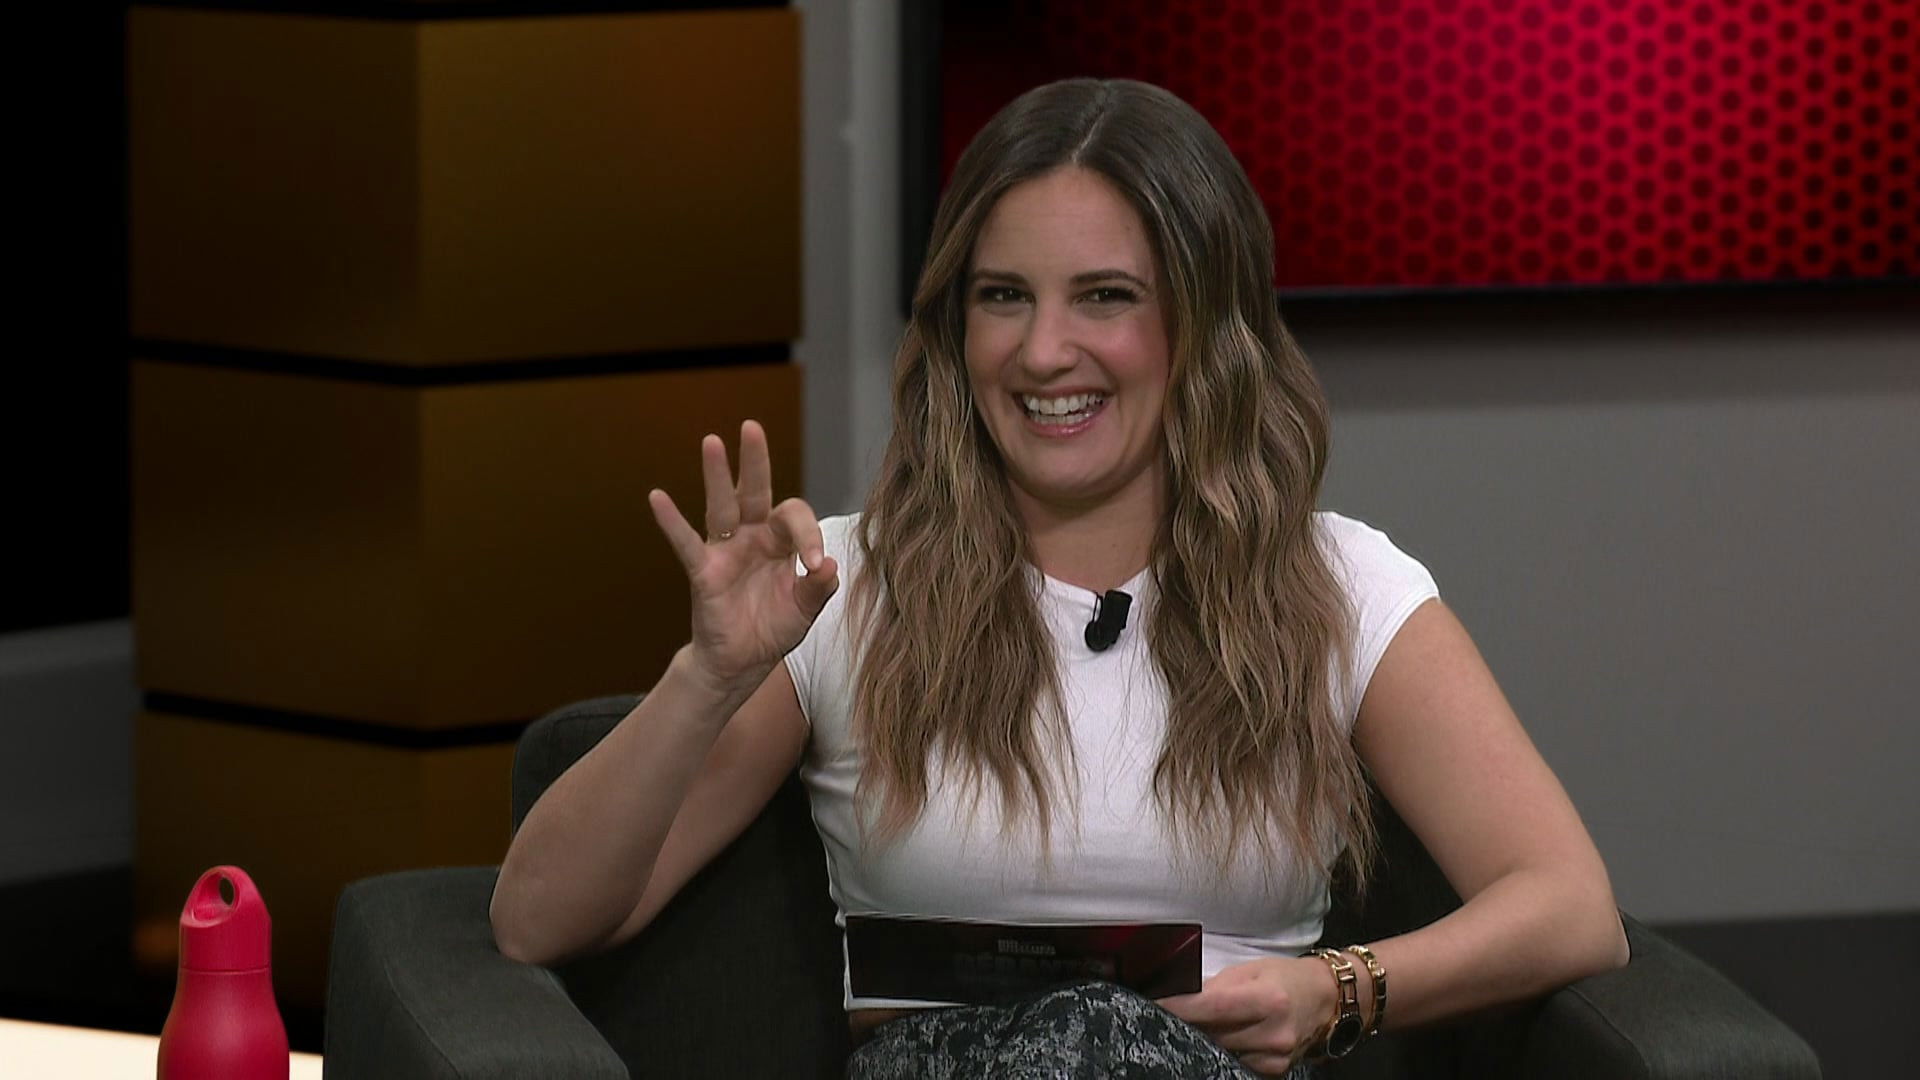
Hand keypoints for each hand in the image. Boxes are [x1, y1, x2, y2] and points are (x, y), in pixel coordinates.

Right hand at [648, 420, 838, 693]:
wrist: (743, 663)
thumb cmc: (773, 629)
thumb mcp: (804, 609)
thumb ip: (819, 587)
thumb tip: (829, 565)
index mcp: (780, 542)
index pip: (794, 518)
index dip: (809, 536)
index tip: (816, 565)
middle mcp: (751, 538)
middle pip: (754, 492)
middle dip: (755, 461)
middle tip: (752, 427)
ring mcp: (725, 551)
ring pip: (721, 507)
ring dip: (716, 475)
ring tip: (712, 442)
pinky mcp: (704, 572)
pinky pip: (687, 544)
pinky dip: (672, 522)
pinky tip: (657, 498)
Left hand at [1158, 956, 1336, 1077]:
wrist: (1324, 1001)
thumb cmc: (1284, 978)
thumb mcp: (1251, 970)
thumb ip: (1217, 986)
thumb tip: (1181, 997)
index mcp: (1268, 1000)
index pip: (1212, 1007)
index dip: (1179, 1007)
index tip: (1153, 1003)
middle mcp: (1273, 1033)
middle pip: (1213, 1035)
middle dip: (1187, 1024)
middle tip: (1166, 1014)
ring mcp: (1275, 1058)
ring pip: (1221, 1053)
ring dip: (1203, 1040)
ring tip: (1193, 1026)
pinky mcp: (1274, 1072)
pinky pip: (1235, 1064)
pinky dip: (1221, 1053)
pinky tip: (1216, 1041)